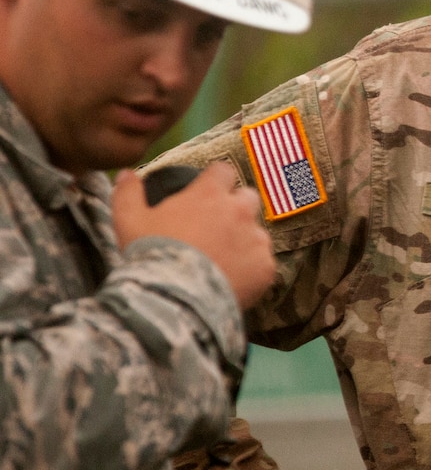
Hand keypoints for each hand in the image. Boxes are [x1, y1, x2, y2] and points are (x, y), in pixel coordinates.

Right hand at [112, 163, 276, 309]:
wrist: (174, 298)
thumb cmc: (151, 254)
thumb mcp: (129, 221)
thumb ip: (128, 193)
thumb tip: (125, 173)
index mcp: (210, 193)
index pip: (223, 171)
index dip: (215, 180)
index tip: (206, 192)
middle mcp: (240, 210)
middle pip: (247, 198)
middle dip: (235, 207)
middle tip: (215, 227)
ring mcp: (257, 239)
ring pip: (257, 232)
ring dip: (244, 239)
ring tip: (222, 259)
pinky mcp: (266, 267)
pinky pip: (264, 262)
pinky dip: (252, 269)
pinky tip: (232, 280)